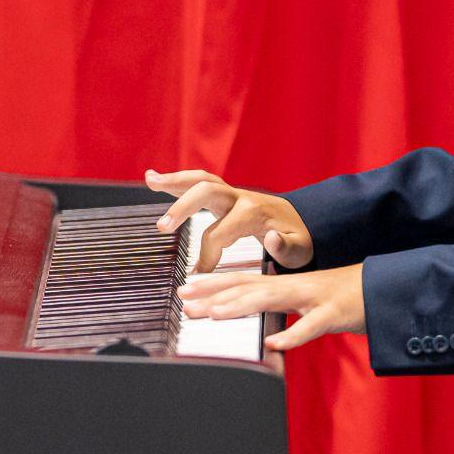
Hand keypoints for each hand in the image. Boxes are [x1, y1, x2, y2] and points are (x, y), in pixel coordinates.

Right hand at [145, 168, 314, 272]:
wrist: (303, 220)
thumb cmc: (298, 239)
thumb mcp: (299, 249)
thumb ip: (286, 247)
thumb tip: (271, 238)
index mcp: (254, 213)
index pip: (220, 232)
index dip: (207, 254)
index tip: (199, 274)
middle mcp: (240, 198)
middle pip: (206, 192)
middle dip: (183, 207)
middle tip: (163, 226)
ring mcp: (231, 193)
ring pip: (201, 180)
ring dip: (175, 181)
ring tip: (151, 181)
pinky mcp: (224, 194)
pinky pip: (199, 182)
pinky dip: (177, 180)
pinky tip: (153, 179)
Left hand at [178, 265, 364, 351]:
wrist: (382, 290)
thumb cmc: (339, 298)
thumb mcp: (301, 298)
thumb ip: (275, 301)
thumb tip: (245, 306)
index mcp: (284, 284)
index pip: (241, 281)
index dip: (211, 284)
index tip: (184, 289)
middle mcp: (293, 286)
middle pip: (248, 287)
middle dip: (214, 293)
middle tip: (185, 300)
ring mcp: (313, 298)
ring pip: (272, 299)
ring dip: (242, 306)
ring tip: (215, 314)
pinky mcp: (333, 314)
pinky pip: (311, 326)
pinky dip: (292, 334)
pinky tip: (273, 342)